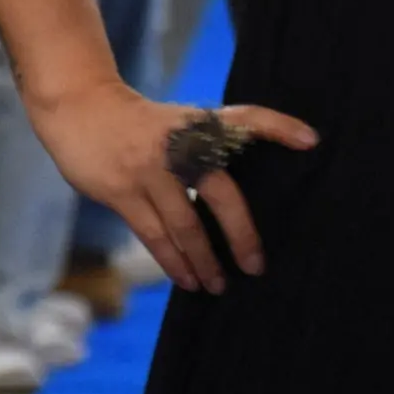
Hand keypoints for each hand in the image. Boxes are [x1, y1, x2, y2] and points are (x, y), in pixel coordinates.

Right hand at [29, 80, 319, 292]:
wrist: (81, 108)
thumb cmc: (140, 125)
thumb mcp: (178, 124)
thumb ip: (204, 150)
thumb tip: (234, 200)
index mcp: (198, 124)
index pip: (247, 119)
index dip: (279, 127)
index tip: (312, 140)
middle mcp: (180, 145)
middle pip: (220, 193)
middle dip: (241, 235)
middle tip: (256, 266)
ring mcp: (150, 170)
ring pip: (185, 225)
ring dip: (203, 261)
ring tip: (218, 286)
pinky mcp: (123, 192)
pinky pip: (154, 235)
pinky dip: (173, 261)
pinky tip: (186, 280)